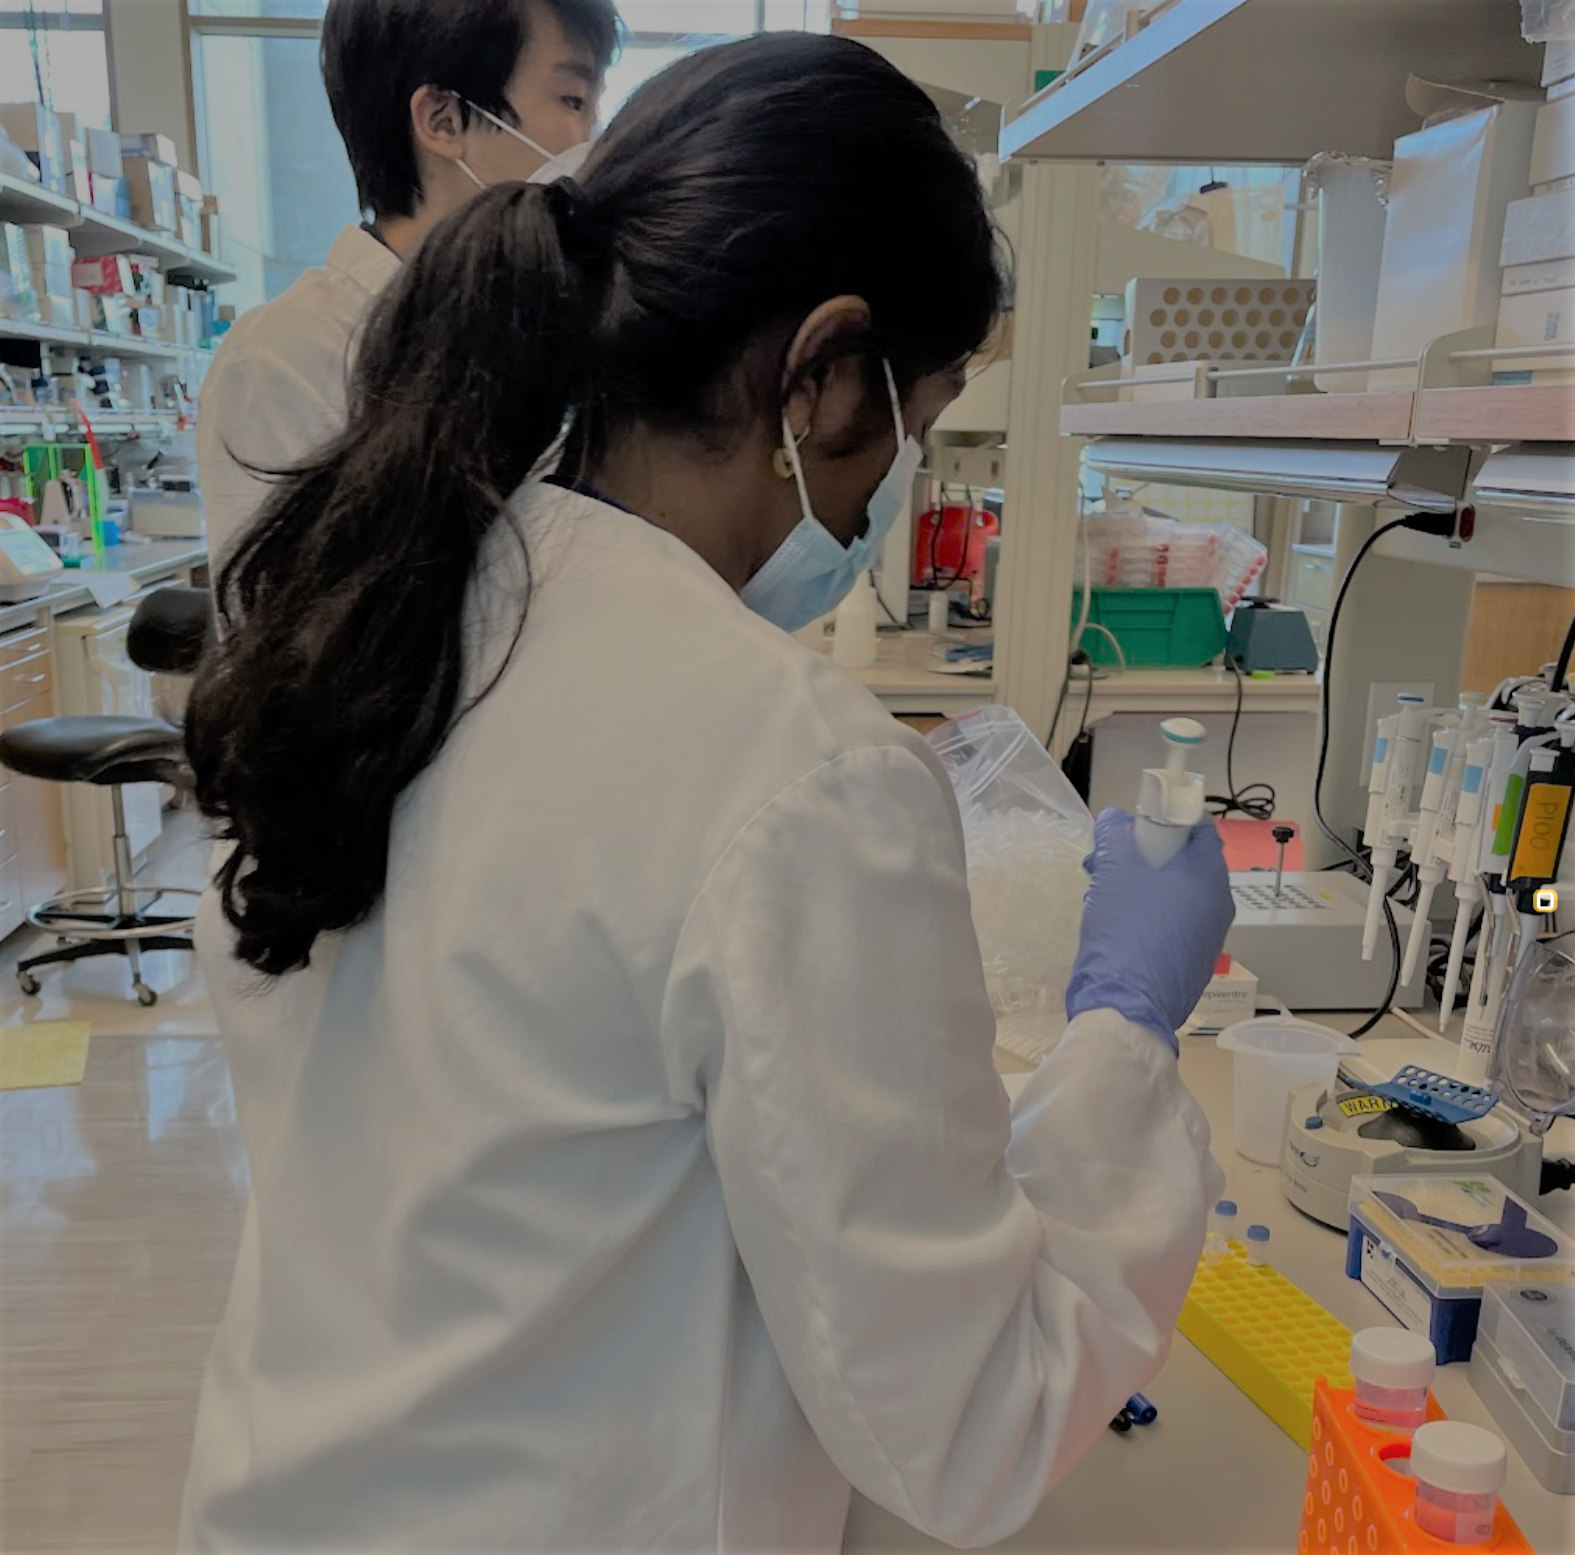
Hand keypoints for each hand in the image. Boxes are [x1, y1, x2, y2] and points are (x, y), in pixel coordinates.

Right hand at [1066, 809, 1234, 1052]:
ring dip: (1140, 887)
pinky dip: (1148, 918)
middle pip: (1182, 860)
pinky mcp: (1193, 962)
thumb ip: (1115, 832)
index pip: (1199, 824)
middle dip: (1142, 856)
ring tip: (1105, 899)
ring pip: (1175, 893)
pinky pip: (1172, 924)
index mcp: (1209, 873)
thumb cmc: (1126, 929)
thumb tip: (1116, 821)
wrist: (1127, 1006)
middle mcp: (1218, 903)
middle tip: (1107, 865)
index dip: (1164, 816)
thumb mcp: (1113, 867)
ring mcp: (1208, 935)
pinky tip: (1119, 930)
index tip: (1133, 827)